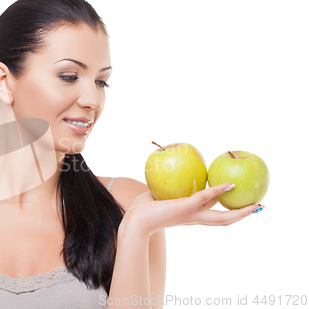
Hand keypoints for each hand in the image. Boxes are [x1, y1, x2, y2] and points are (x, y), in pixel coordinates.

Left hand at [122, 183, 261, 235]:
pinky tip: (229, 183)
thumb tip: (176, 174)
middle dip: (242, 215)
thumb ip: (172, 189)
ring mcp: (190, 215)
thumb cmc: (144, 208)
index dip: (228, 211)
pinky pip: (204, 198)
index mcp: (191, 218)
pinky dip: (217, 191)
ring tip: (255, 205)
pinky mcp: (184, 207)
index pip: (213, 215)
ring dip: (239, 212)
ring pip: (221, 217)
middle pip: (224, 221)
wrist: (135, 220)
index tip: (241, 206)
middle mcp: (194, 219)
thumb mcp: (163, 197)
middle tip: (259, 208)